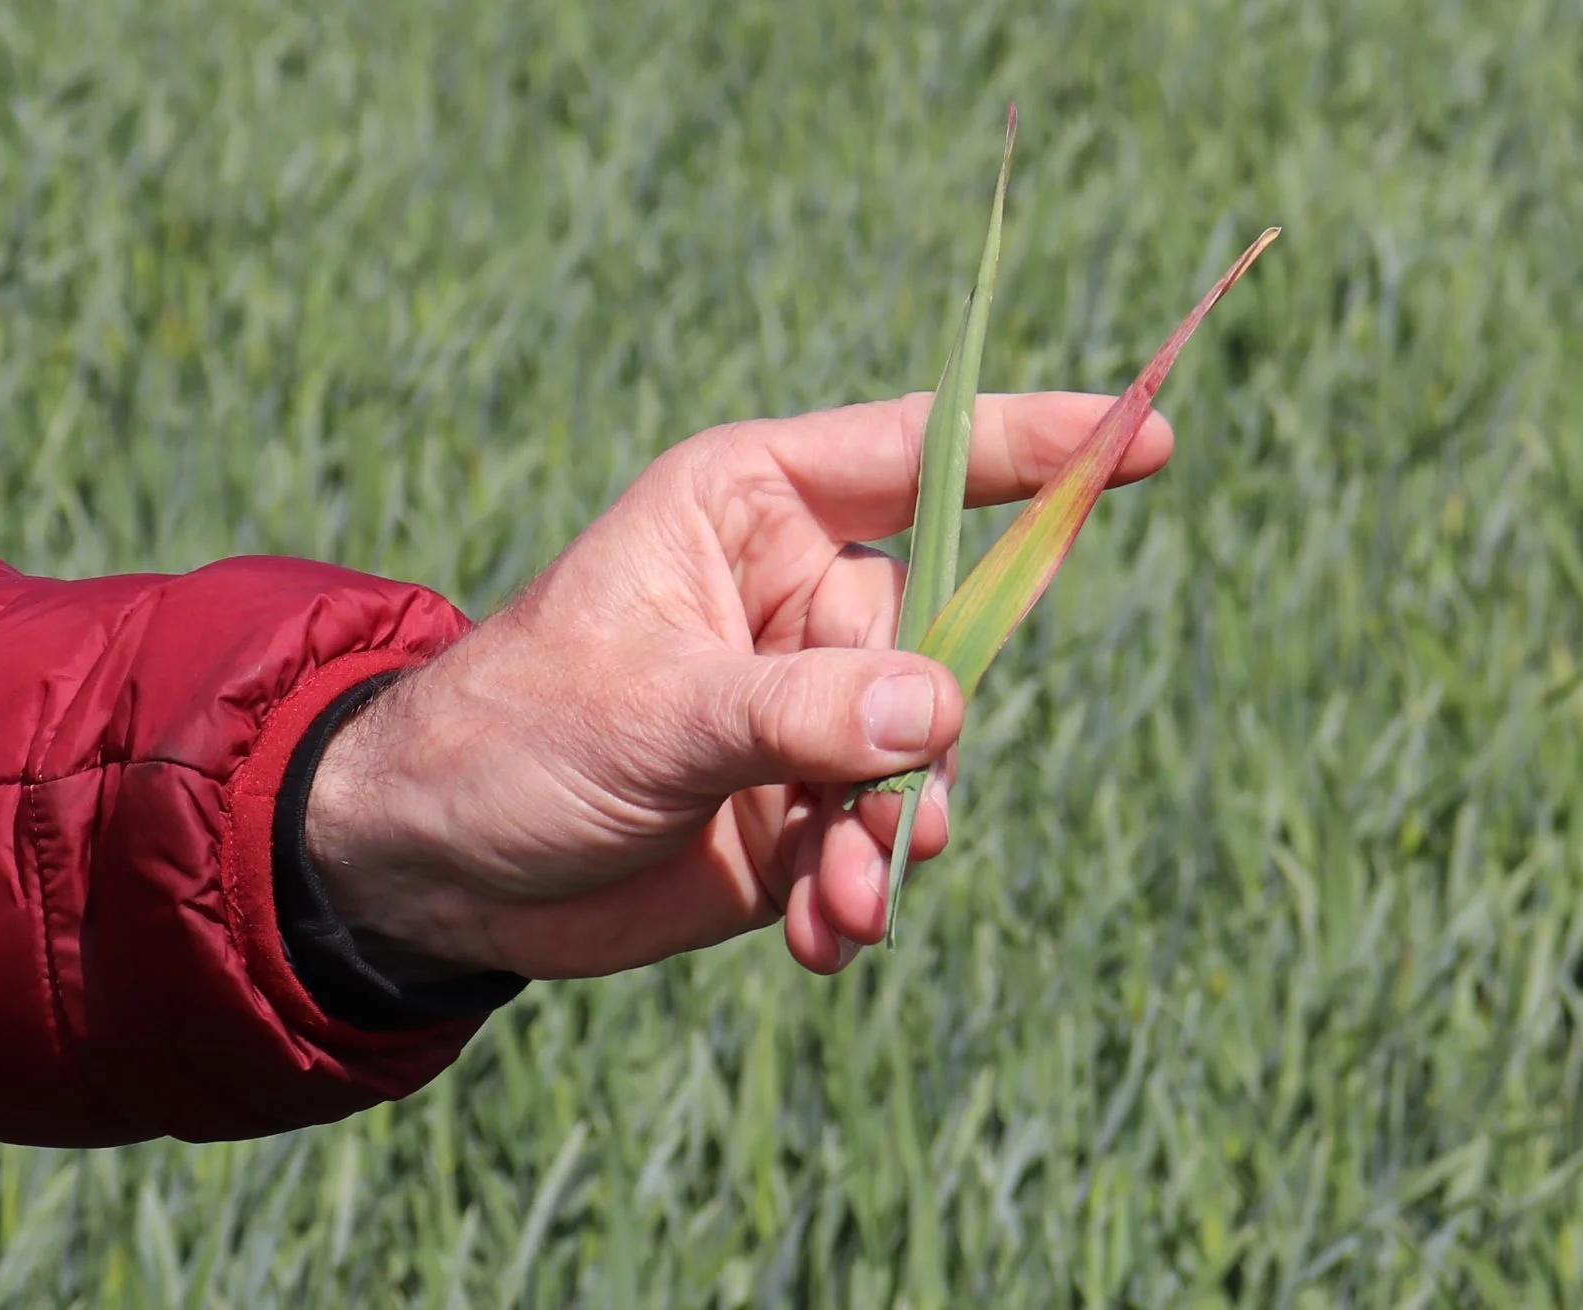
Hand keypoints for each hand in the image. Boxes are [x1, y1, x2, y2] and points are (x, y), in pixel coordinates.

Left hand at [302, 391, 1172, 980]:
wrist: (433, 875)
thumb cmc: (511, 739)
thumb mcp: (650, 714)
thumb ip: (797, 711)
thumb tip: (942, 714)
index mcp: (752, 511)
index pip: (917, 454)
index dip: (1033, 443)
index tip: (1150, 434)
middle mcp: (794, 600)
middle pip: (942, 638)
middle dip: (925, 736)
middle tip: (889, 816)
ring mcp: (803, 709)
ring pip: (921, 756)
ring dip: (892, 835)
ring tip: (837, 900)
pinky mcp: (798, 807)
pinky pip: (879, 839)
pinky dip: (862, 892)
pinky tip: (824, 941)